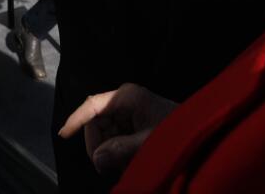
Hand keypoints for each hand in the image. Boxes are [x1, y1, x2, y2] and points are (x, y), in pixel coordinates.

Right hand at [59, 84, 177, 175]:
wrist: (200, 132)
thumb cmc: (178, 131)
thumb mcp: (150, 142)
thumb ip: (122, 149)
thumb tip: (97, 158)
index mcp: (127, 98)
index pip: (92, 105)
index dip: (76, 120)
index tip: (64, 135)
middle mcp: (125, 101)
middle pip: (96, 123)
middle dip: (98, 145)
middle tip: (106, 167)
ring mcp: (129, 112)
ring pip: (105, 133)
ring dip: (108, 152)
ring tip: (122, 166)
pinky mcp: (134, 123)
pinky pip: (115, 137)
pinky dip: (116, 152)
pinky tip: (127, 162)